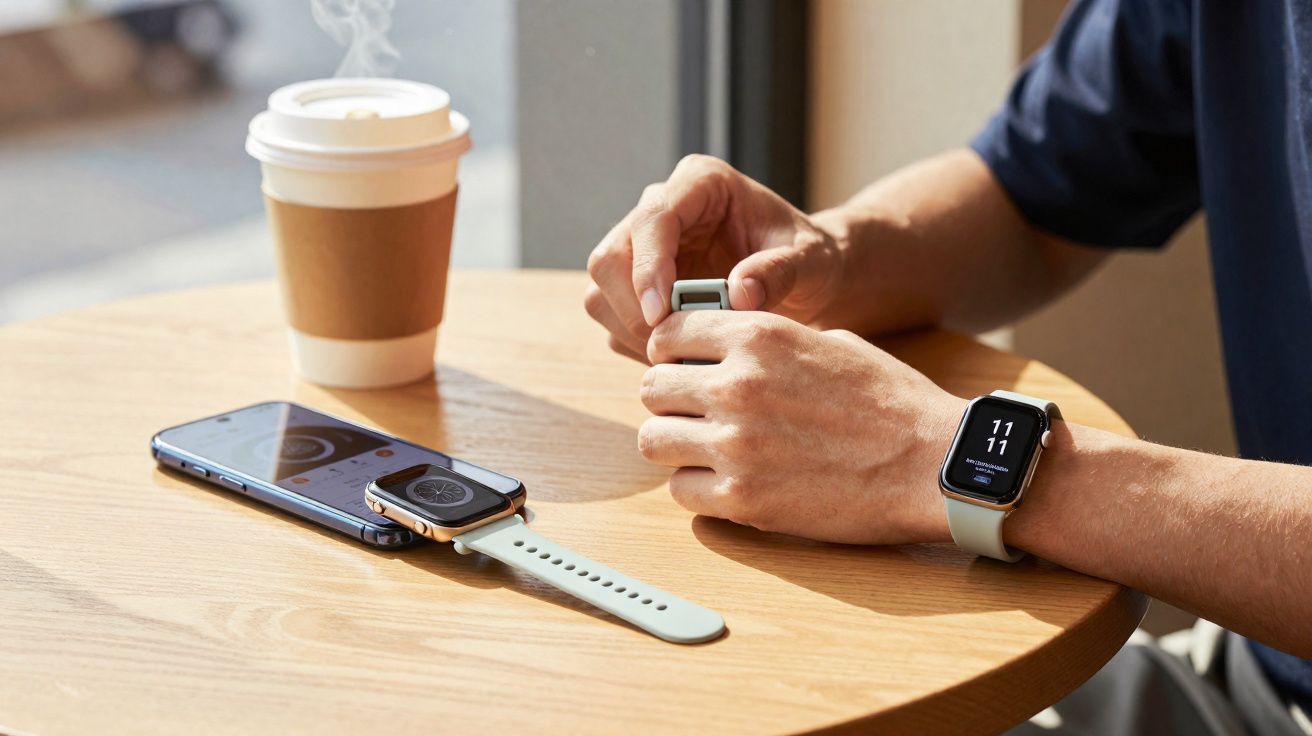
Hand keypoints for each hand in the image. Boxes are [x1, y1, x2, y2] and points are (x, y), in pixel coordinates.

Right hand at [584, 154, 843, 361]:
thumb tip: (739, 293)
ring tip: (683, 355)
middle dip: (635, 309)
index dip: (649, 268)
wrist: (803, 277)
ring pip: (602, 292)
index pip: (653, 219)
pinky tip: (680, 355)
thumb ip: (780, 272)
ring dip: (632, 332)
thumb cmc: (807, 258)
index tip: (662, 315)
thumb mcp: (809, 261)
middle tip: (672, 348)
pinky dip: (638, 345)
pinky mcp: (635, 285)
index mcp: (700, 184)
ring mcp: (641, 248)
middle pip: (611, 258)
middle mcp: (661, 209)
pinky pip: (613, 319)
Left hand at [638, 310, 964, 544]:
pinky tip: (729, 483)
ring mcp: (736, 445)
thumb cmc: (891, 402)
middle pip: (651, 388)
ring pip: (653, 440)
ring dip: (677, 445)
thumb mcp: (827, 342)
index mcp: (758, 337)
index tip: (684, 367)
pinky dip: (698, 488)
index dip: (671, 353)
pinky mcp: (743, 500)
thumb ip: (766, 342)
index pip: (666, 334)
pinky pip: (680, 491)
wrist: (934, 464)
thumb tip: (719, 351)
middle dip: (672, 401)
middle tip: (699, 415)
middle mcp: (737, 386)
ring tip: (709, 450)